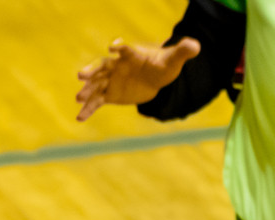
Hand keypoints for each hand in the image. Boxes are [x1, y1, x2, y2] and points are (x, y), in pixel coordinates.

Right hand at [75, 38, 200, 120]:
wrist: (156, 78)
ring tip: (78, 99)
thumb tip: (196, 46)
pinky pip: (97, 101)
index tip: (114, 47)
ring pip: (95, 85)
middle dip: (91, 70)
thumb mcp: (174, 60)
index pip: (123, 48)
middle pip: (101, 66)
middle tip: (81, 76)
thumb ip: (183, 52)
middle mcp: (116, 65)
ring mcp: (111, 79)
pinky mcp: (110, 94)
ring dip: (86, 91)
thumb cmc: (163, 66)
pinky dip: (88, 109)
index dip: (119, 47)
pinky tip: (79, 118)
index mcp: (130, 54)